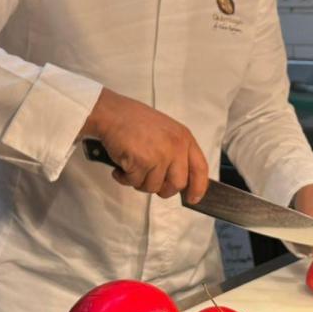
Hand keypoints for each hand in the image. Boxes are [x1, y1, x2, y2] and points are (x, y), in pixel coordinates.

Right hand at [78, 89, 209, 202]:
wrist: (112, 113)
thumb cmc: (134, 120)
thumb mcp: (166, 131)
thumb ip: (176, 152)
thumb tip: (180, 180)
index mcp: (184, 138)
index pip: (200, 168)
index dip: (198, 187)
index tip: (193, 198)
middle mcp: (175, 147)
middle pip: (177, 184)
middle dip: (162, 189)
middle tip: (149, 181)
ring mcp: (160, 155)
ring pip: (154, 187)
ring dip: (139, 181)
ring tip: (132, 166)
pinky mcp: (142, 162)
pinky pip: (135, 183)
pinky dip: (125, 178)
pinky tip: (122, 166)